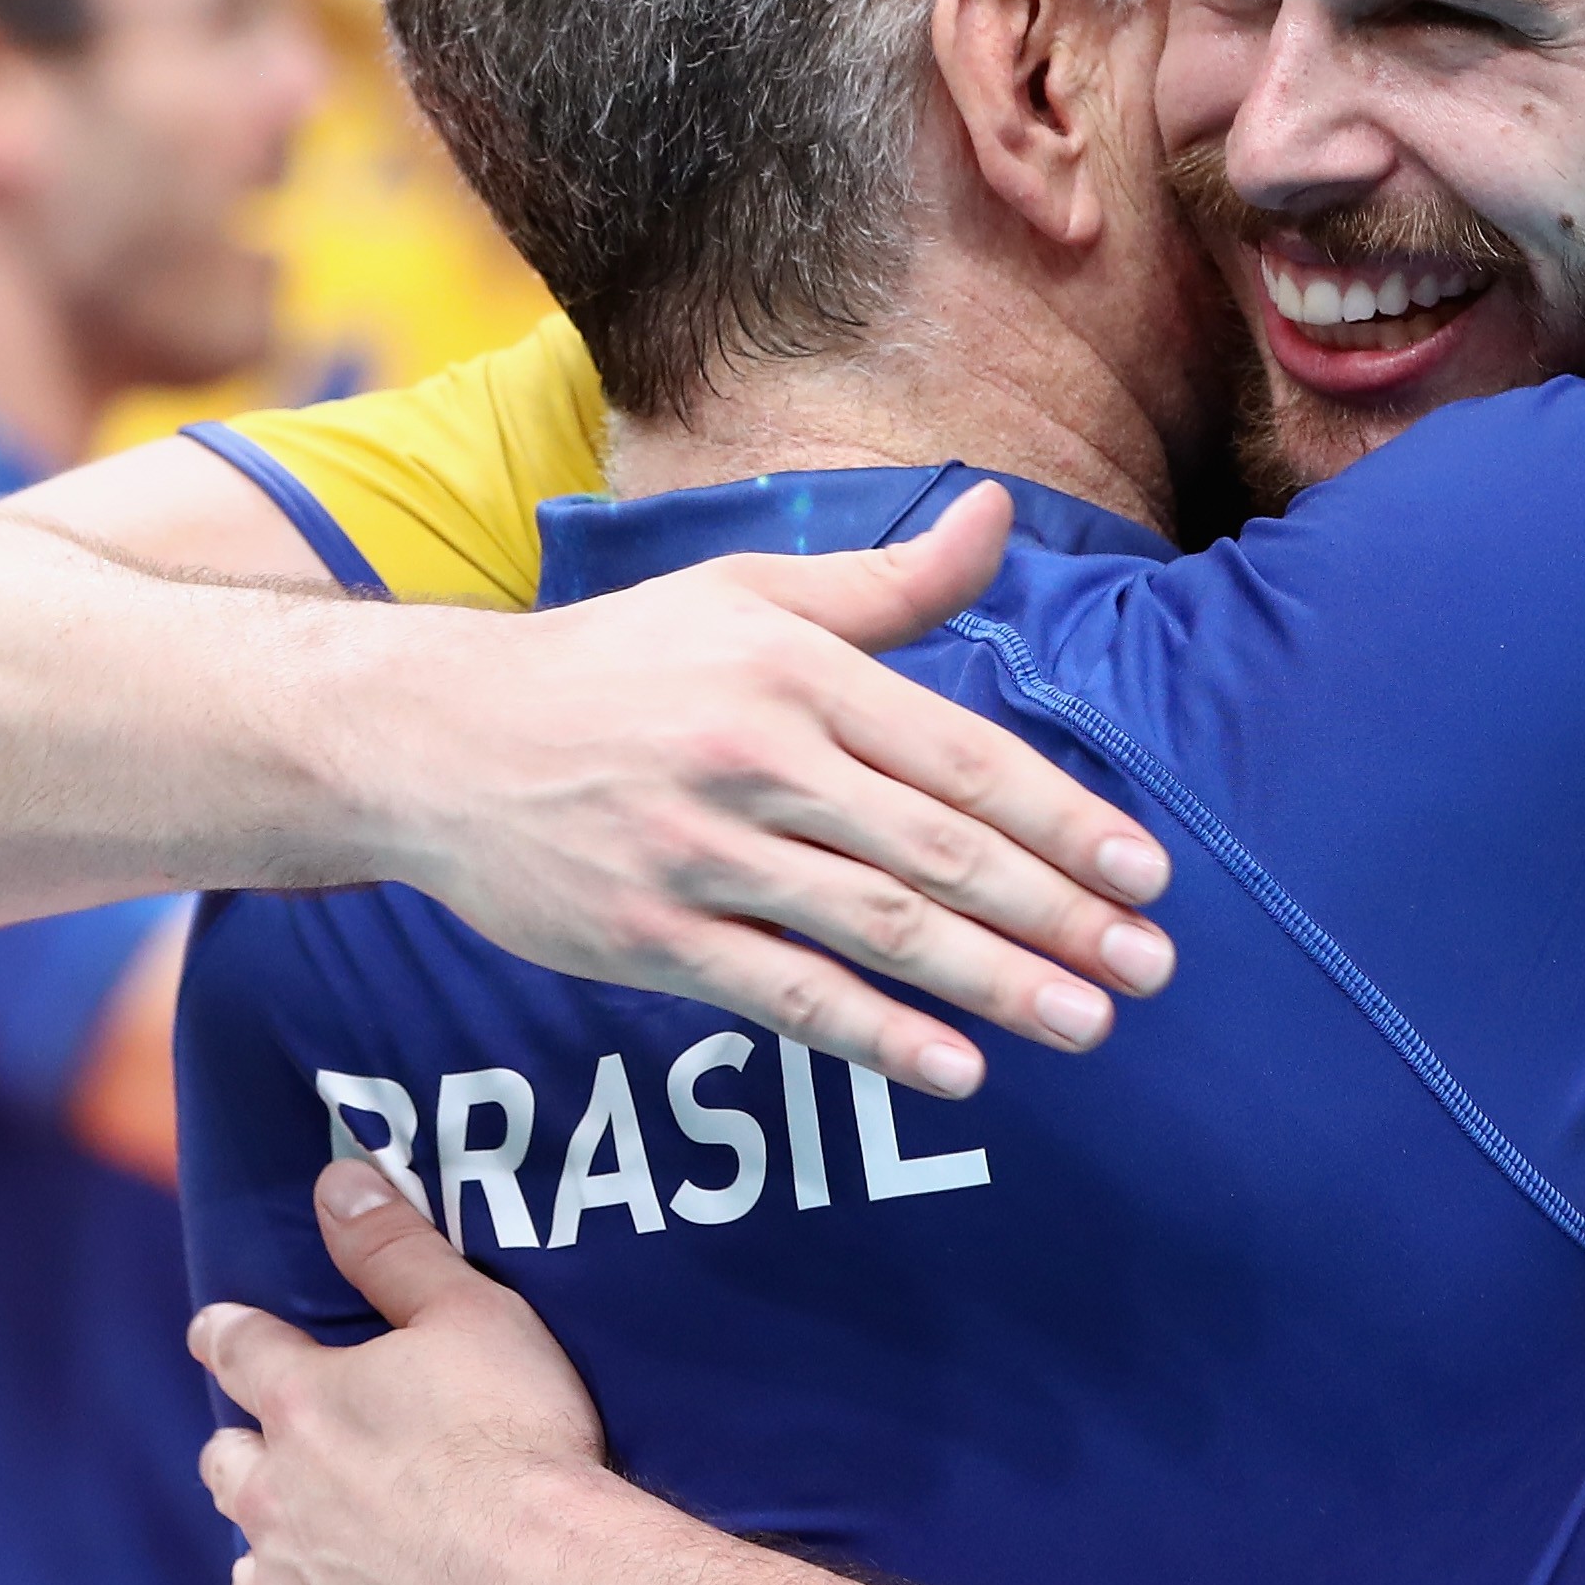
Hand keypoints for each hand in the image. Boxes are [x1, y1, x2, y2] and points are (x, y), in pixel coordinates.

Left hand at [195, 1163, 618, 1584]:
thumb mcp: (472, 1314)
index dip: (230, 1335)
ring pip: (250, 1581)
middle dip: (243, 1456)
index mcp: (304, 1405)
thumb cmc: (515, 1442)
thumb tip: (334, 1175)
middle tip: (275, 1454)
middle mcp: (277, 1504)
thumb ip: (397, 1249)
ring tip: (303, 1567)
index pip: (240, 1350)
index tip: (218, 1330)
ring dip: (271, 1566)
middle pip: (227, 1470)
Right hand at [359, 484, 1178, 1100]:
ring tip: (1089, 1021)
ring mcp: (699, 853)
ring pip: (876, 925)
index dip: (1065, 820)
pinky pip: (782, 992)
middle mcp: (756, 757)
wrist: (432, 735)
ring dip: (993, 982)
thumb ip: (886, 584)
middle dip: (1059, 914)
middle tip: (1151, 968)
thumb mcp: (747, 594)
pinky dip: (875, 1034)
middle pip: (938, 848)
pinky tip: (956, 1065)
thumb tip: (996, 519)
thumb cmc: (614, 661)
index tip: (1148, 874)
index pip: (962, 756)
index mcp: (796, 670)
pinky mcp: (647, 935)